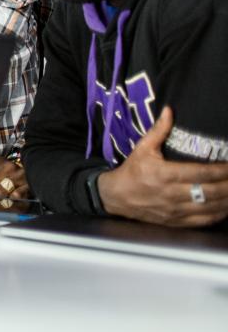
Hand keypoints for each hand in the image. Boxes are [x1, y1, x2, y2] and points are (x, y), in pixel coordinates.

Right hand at [97, 106, 227, 226]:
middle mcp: (171, 194)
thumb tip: (169, 110)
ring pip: (210, 207)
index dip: (222, 170)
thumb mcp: (142, 148)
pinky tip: (226, 207)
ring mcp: (175, 210)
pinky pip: (203, 221)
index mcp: (164, 174)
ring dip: (227, 200)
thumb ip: (159, 130)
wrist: (115, 197)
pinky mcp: (176, 221)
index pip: (201, 173)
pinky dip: (219, 214)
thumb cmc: (132, 171)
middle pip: (210, 191)